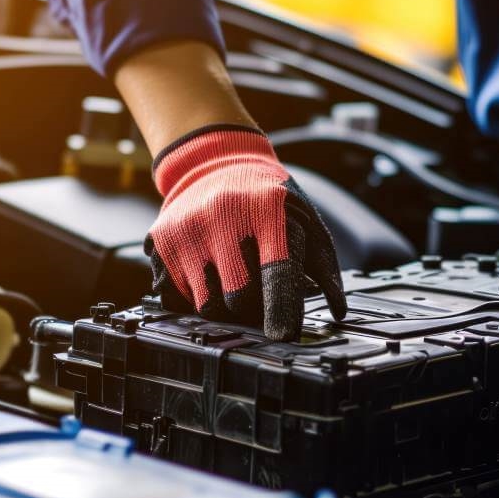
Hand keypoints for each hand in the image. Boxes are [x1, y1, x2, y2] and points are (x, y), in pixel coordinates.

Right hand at [145, 124, 346, 338]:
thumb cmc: (268, 200)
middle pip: (238, 298)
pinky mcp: (161, 241)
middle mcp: (223, 217)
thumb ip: (323, 268)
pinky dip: (193, 296)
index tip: (281, 335)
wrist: (214, 162)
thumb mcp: (305, 221)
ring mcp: (188, 230)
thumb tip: (337, 312)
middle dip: (251, 308)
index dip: (280, 309)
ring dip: (222, 304)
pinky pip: (176, 297)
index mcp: (268, 211)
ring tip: (230, 277)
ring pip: (206, 304)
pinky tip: (204, 272)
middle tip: (257, 294)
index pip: (276, 270)